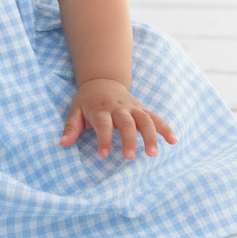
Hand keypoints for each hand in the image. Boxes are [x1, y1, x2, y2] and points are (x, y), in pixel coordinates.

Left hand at [59, 78, 176, 158]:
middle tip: (130, 156)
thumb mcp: (75, 110)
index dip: (104, 138)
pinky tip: (173, 141)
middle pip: (126, 122)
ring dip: (151, 135)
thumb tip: (63, 143)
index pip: (103, 124)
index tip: (104, 154)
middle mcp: (118, 108)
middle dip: (129, 139)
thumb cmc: (87, 101)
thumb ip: (71, 127)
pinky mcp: (141, 109)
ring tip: (153, 153)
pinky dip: (165, 128)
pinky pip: (155, 117)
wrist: (102, 80)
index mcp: (100, 109)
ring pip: (145, 119)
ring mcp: (132, 108)